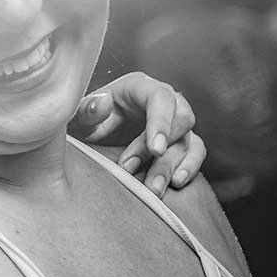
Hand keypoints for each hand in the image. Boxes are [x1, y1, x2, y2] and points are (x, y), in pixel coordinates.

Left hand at [71, 72, 206, 196]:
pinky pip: (195, 152)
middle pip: (181, 119)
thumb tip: (103, 103)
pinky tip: (175, 183)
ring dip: (172, 166)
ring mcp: (174, 121)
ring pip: (188, 140)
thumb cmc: (87, 122)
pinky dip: (189, 167)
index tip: (155, 150)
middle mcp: (163, 101)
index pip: (161, 97)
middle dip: (161, 151)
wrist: (91, 138)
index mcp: (139, 87)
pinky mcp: (179, 141)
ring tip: (153, 189)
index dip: (162, 122)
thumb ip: (87, 110)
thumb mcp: (80, 116)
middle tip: (132, 171)